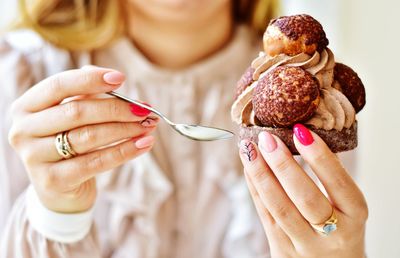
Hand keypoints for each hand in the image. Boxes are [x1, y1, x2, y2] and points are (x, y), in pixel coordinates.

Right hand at [8, 67, 157, 212]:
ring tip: (148, 125)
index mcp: (26, 107)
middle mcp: (24, 130)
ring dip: (125, 129)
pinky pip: (96, 162)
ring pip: (89, 136)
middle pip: (77, 112)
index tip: (121, 78)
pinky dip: (124, 151)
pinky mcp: (53, 180)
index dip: (91, 80)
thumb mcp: (70, 116)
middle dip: (117, 109)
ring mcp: (35, 157)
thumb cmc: (67, 143)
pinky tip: (144, 144)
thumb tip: (114, 77)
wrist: (58, 189)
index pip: (58, 85)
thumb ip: (86, 94)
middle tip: (144, 109)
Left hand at [239, 124, 367, 257]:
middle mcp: (332, 234)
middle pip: (305, 197)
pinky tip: (248, 168)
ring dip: (260, 174)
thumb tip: (302, 135)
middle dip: (283, 165)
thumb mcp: (348, 208)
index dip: (320, 157)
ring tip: (248, 149)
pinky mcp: (282, 250)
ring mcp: (304, 245)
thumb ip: (330, 180)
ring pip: (279, 207)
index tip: (301, 131)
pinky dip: (255, 188)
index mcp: (354, 217)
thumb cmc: (341, 229)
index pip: (339, 184)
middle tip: (267, 138)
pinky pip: (265, 215)